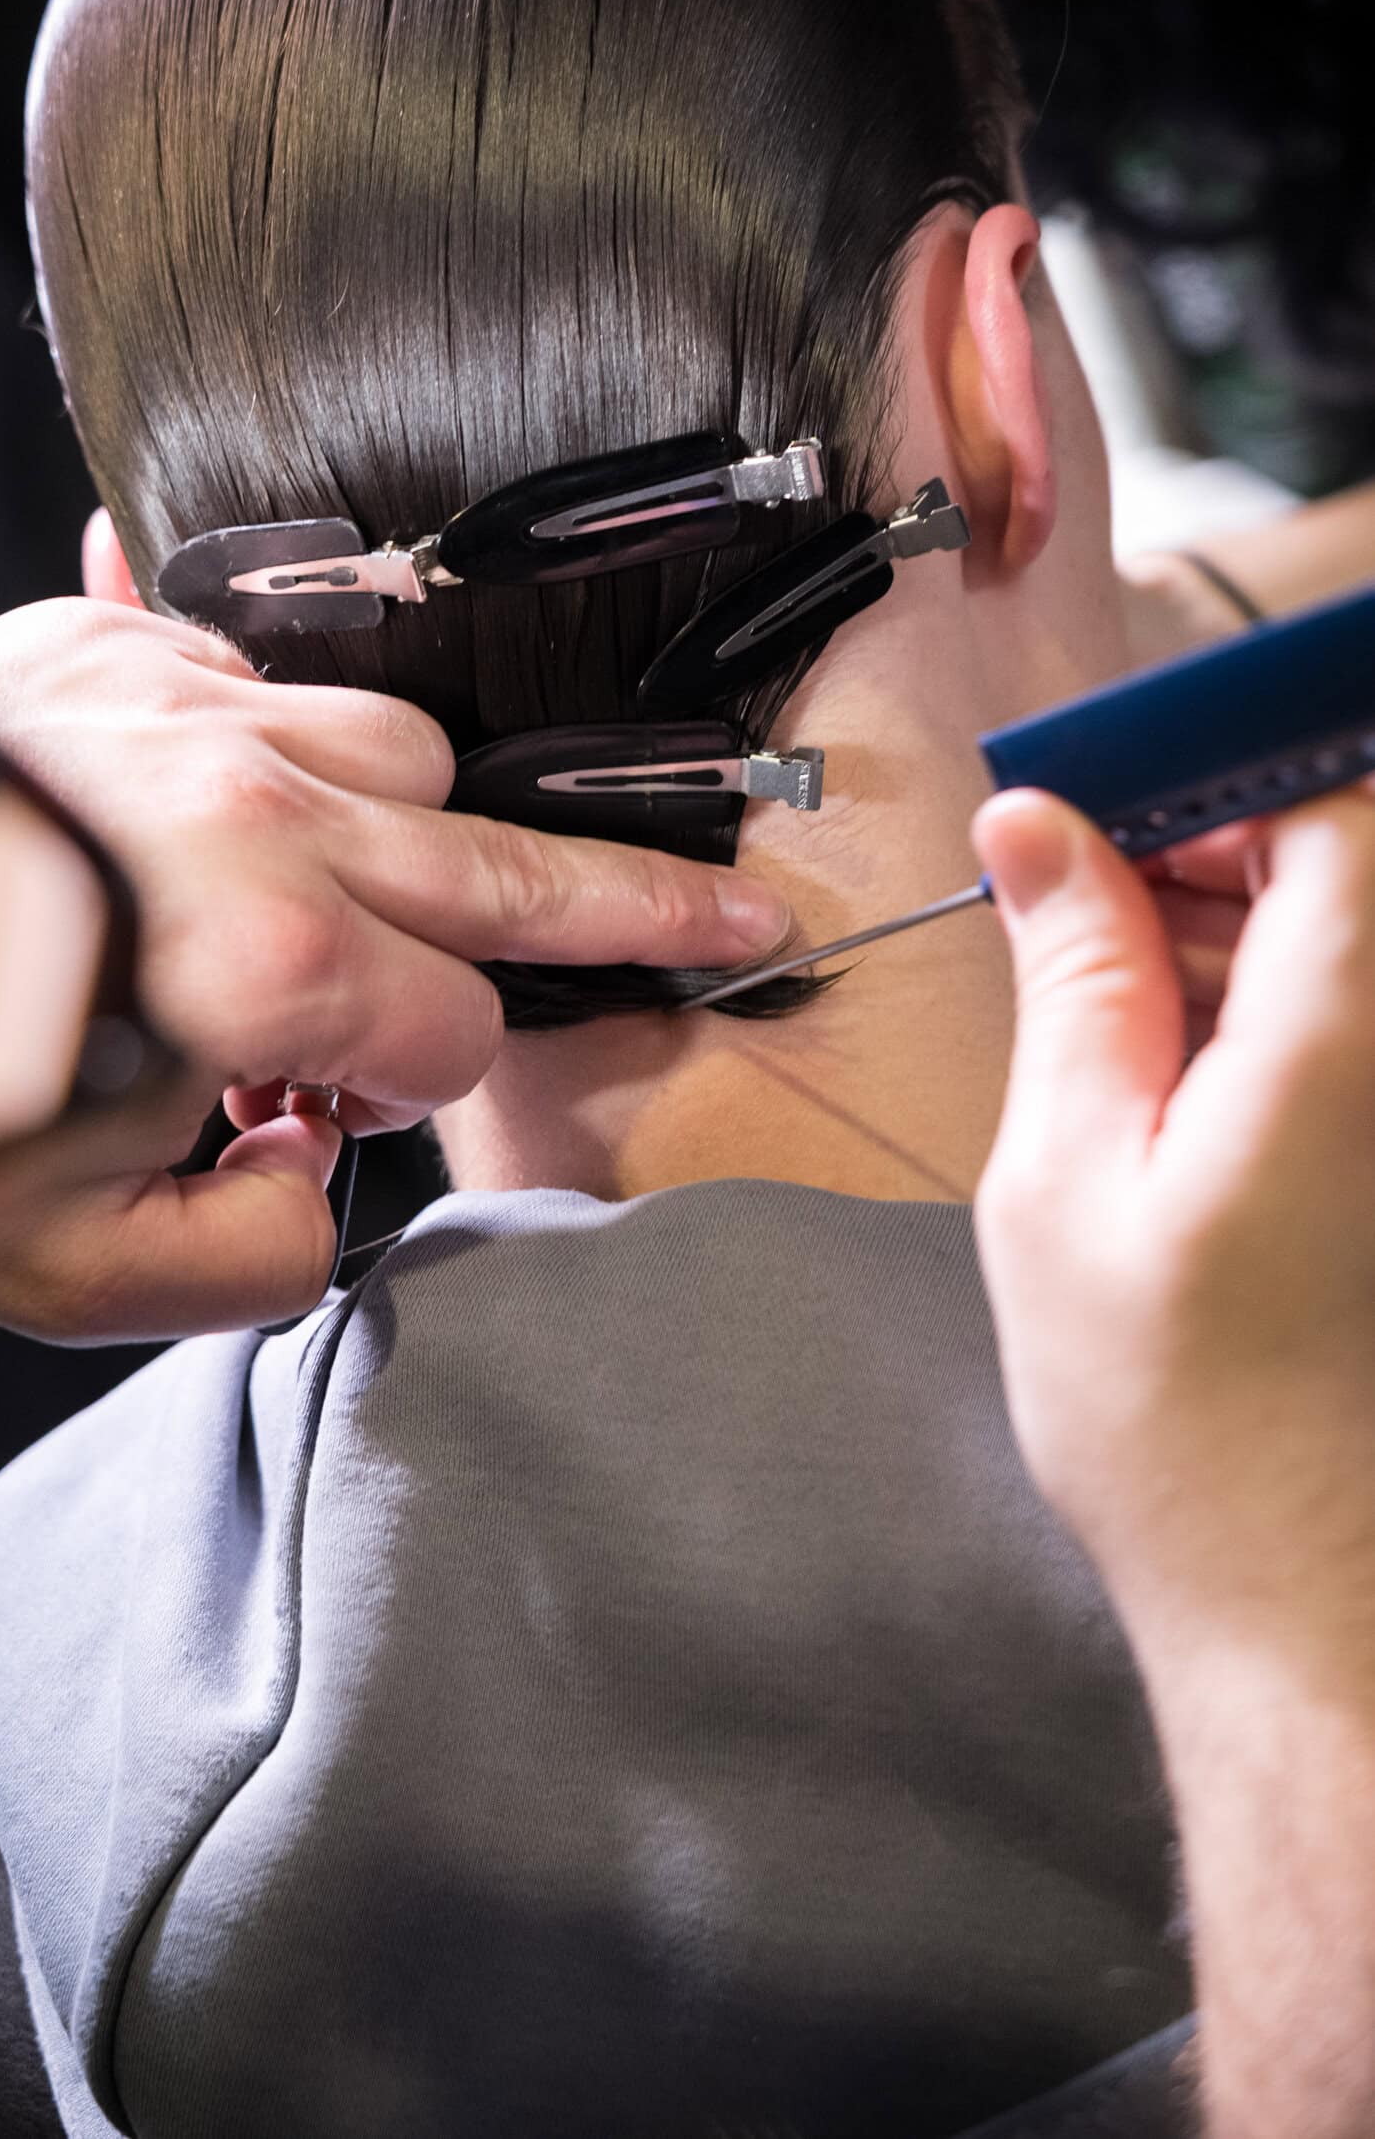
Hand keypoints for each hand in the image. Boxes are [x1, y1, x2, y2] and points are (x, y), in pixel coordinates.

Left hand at [0, 597, 789, 1338]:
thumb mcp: (49, 1266)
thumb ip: (236, 1264)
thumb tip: (313, 1188)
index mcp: (260, 971)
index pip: (452, 1035)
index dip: (411, 1092)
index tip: (334, 1108)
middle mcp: (256, 821)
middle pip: (507, 871)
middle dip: (643, 908)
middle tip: (740, 915)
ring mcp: (188, 712)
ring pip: (403, 753)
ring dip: (410, 831)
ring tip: (370, 886)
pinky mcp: (108, 649)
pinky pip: (264, 666)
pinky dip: (283, 733)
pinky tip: (261, 773)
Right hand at [973, 784, 1374, 1663]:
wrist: (1306, 1611)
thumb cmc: (1174, 1424)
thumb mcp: (1066, 1178)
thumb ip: (1072, 979)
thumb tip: (1040, 828)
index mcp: (1344, 1047)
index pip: (1335, 813)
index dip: (1219, 773)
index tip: (1101, 803)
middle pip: (1353, 868)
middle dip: (1213, 848)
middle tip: (1071, 899)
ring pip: (1348, 949)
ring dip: (1234, 931)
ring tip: (1104, 1002)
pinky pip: (1348, 1036)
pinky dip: (1269, 1016)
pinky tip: (1173, 1078)